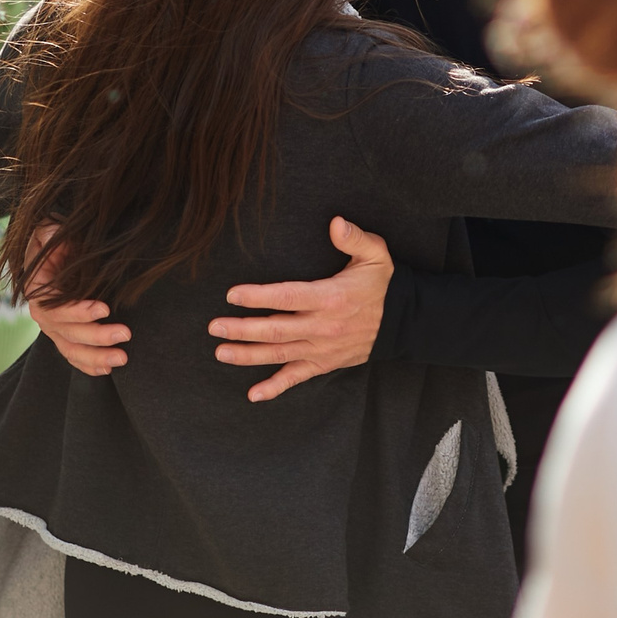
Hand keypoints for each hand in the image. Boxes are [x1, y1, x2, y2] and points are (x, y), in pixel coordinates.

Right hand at [28, 231, 130, 374]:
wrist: (57, 249)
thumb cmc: (56, 238)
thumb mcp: (50, 229)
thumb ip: (51, 234)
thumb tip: (56, 235)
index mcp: (37, 288)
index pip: (54, 305)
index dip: (77, 310)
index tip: (104, 307)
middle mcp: (42, 312)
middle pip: (66, 331)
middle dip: (96, 335)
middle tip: (125, 334)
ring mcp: (52, 327)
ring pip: (71, 348)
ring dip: (96, 356)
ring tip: (122, 357)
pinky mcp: (64, 334)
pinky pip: (72, 354)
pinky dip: (88, 364)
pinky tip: (108, 368)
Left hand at [213, 216, 391, 401]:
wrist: (402, 322)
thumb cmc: (382, 284)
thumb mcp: (376, 254)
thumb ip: (354, 238)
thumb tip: (335, 223)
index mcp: (331, 298)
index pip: (288, 297)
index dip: (259, 297)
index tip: (233, 294)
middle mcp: (323, 327)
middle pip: (276, 329)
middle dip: (242, 329)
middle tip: (214, 327)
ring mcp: (322, 349)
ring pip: (279, 354)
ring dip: (248, 355)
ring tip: (221, 352)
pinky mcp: (324, 364)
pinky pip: (296, 378)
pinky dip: (275, 388)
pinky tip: (253, 394)